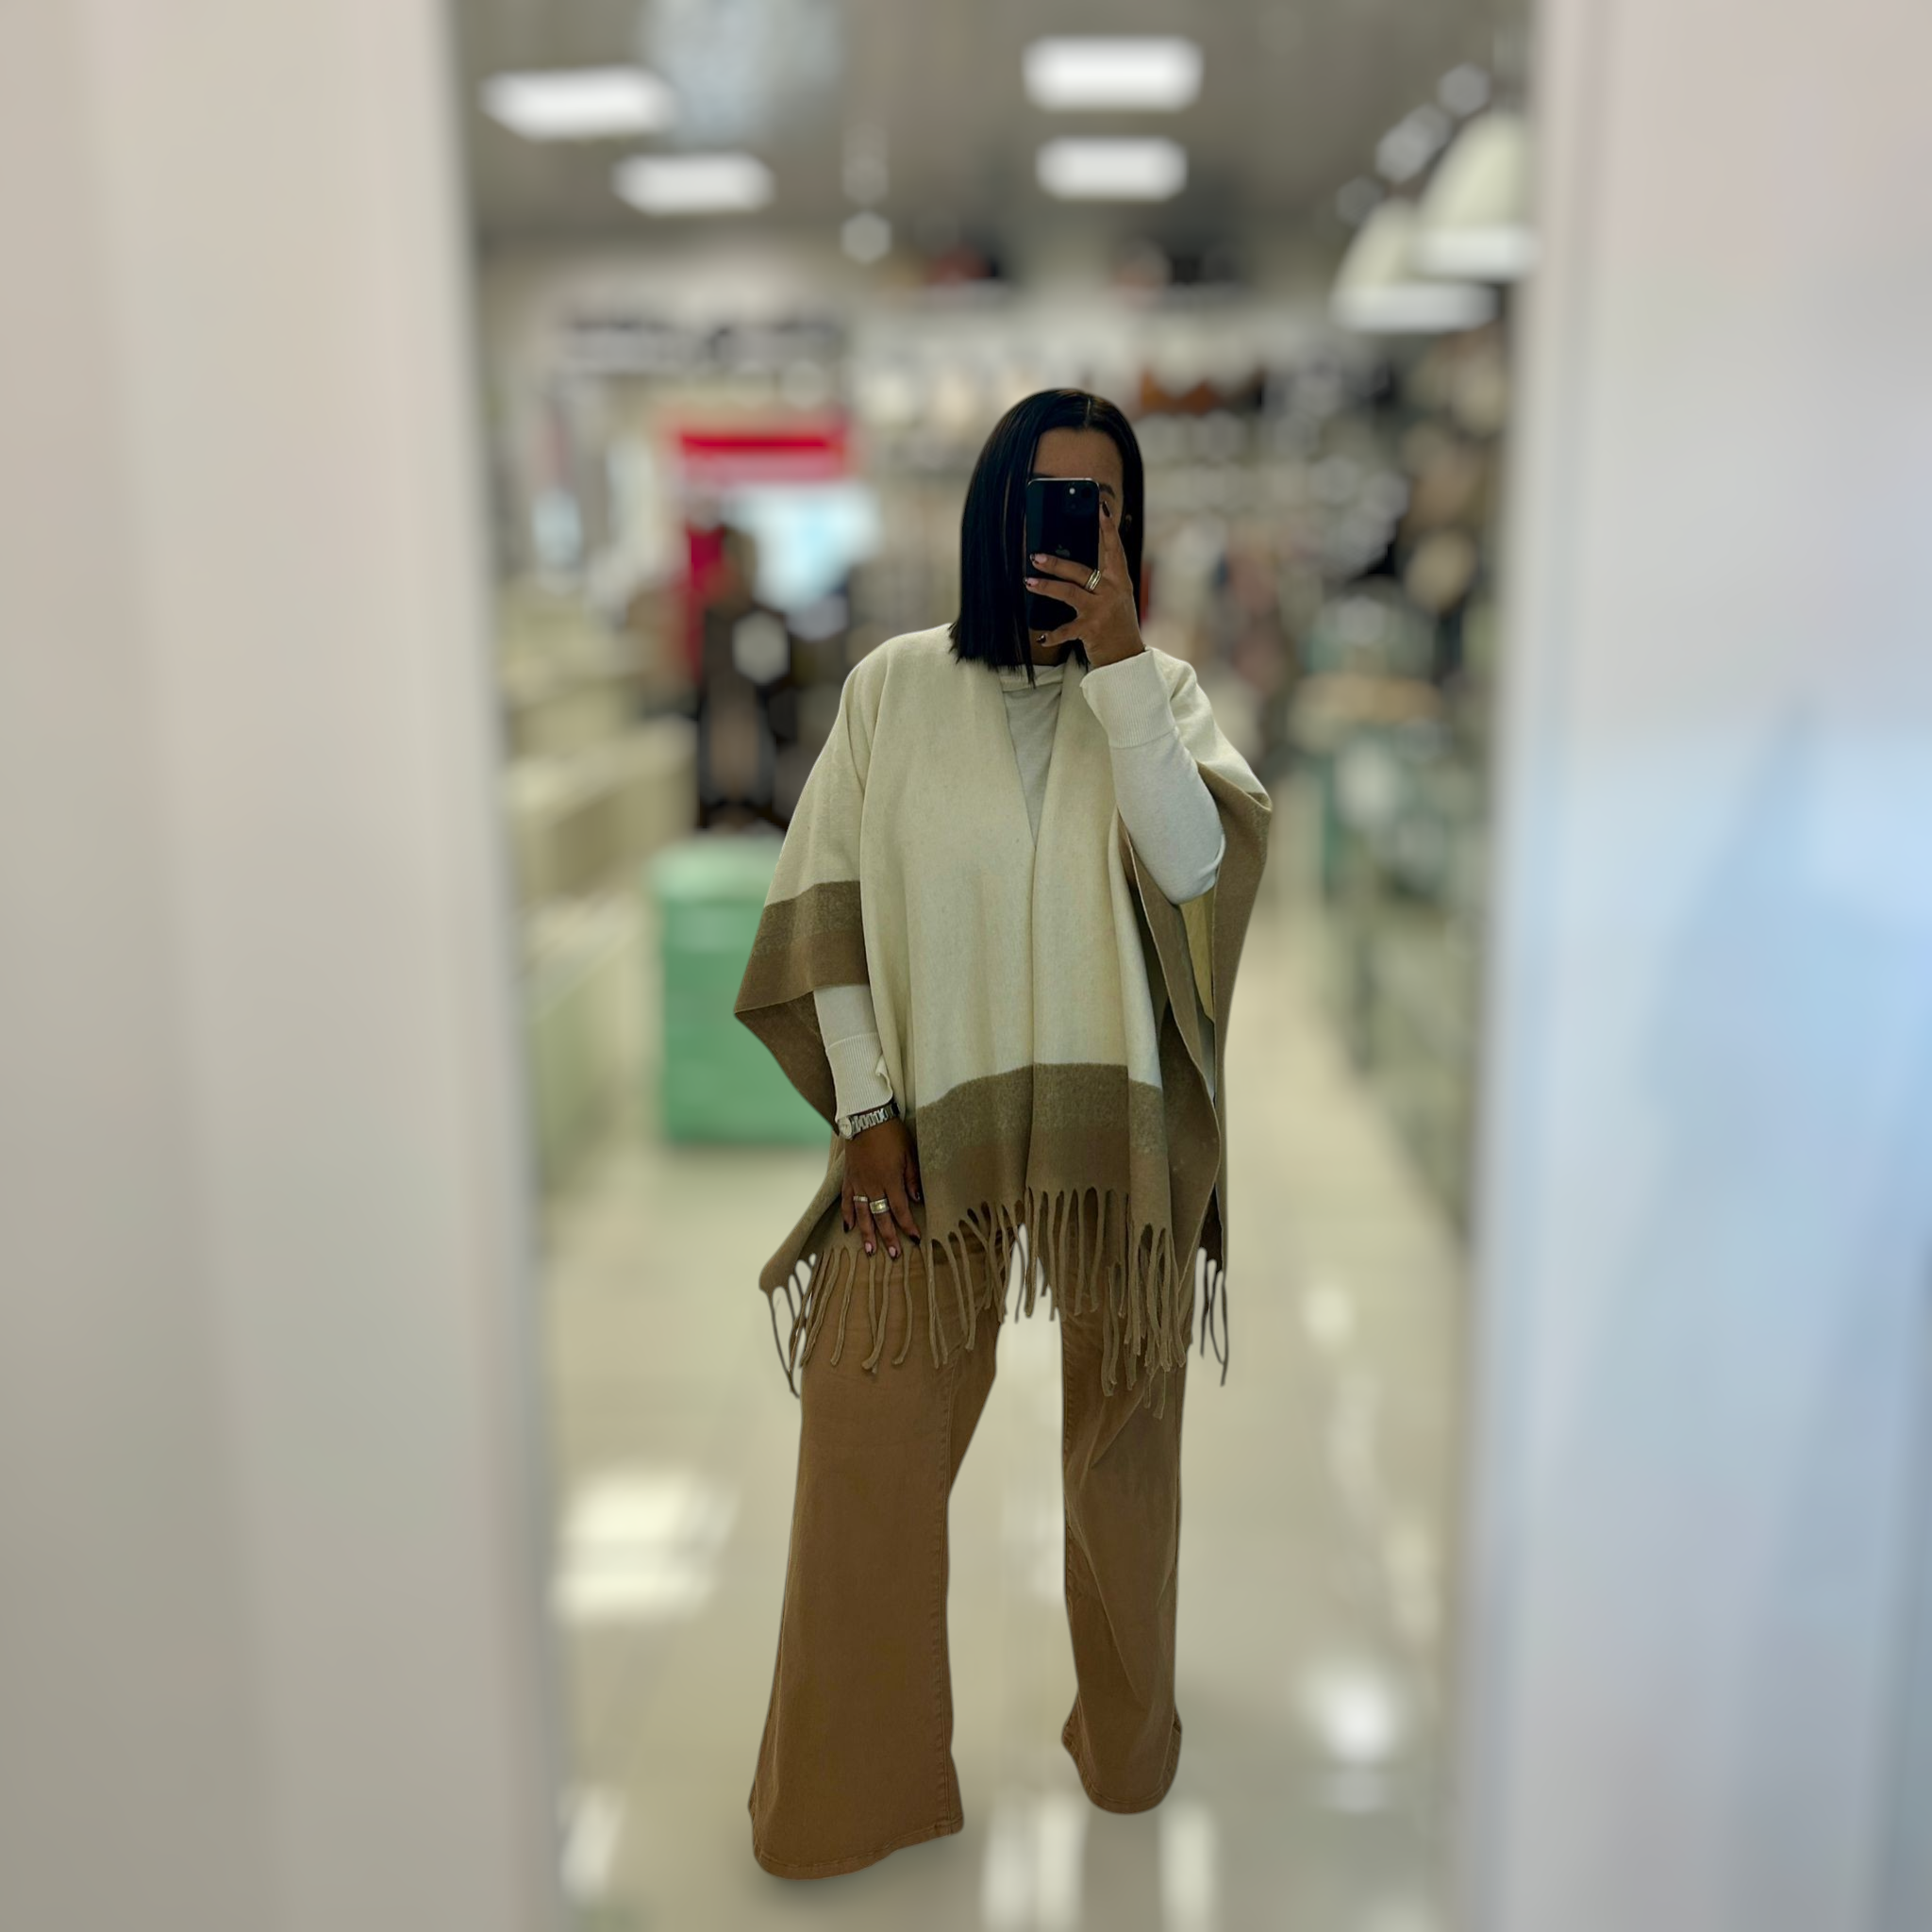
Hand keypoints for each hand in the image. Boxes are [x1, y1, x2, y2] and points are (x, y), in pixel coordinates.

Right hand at [841, 1116, 922, 1260]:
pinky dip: (848, 1214)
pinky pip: (847, 1200)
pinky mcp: (849, 1177)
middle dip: (888, 1237)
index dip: (908, 1226)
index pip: (900, 1210)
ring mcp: (859, 1182)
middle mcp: (873, 1185)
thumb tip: (916, 1199)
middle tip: (893, 1255)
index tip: (915, 1239)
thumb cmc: (891, 1133)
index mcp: (890, 1180)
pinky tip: (849, 1227)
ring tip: (870, 1250)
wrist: (865, 1116)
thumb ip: (912, 1177)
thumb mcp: (909, 1153)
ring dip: (866, 1233)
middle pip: (881, 1217)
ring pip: (863, 1213)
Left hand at [1024, 501, 1142, 668]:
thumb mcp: (1113, 598)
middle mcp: (1112, 592)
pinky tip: (1040, 636)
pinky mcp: (1092, 630)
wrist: (1126, 657)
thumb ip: (1099, 580)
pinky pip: (1065, 630)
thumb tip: (1068, 561)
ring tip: (1028, 582)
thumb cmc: (1116, 624)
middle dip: (1057, 562)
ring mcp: (1102, 611)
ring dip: (1046, 587)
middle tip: (1036, 556)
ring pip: (1069, 592)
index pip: (1114, 549)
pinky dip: (1051, 634)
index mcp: (1120, 581)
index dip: (1107, 528)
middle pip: (1081, 571)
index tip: (1100, 507)